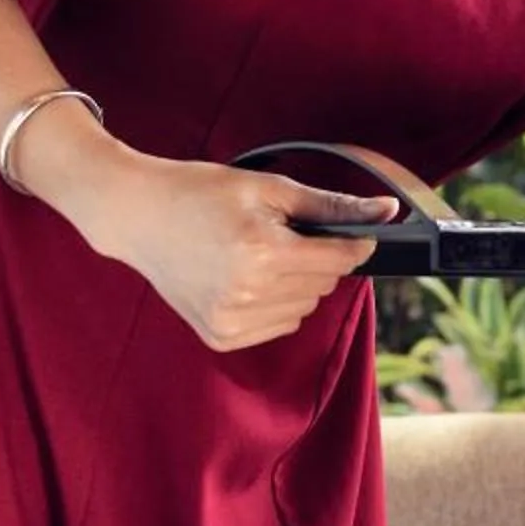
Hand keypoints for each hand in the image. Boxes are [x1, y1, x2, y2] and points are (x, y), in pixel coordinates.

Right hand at [81, 155, 396, 351]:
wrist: (137, 215)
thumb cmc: (200, 193)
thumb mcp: (269, 188)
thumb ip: (332, 204)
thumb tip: (387, 211)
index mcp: (262, 252)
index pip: (339, 259)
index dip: (355, 243)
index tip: (357, 234)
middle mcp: (247, 293)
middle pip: (324, 284)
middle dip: (318, 259)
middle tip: (283, 235)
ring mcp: (231, 320)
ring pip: (305, 307)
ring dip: (297, 283)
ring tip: (258, 255)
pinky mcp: (220, 336)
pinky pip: (279, 325)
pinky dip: (275, 304)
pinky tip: (245, 279)